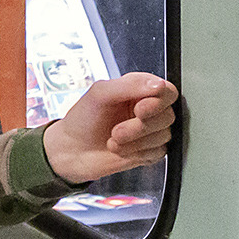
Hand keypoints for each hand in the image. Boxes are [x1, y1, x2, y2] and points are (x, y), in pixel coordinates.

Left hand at [41, 73, 178, 183]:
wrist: (71, 151)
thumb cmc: (82, 119)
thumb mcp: (100, 93)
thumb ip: (130, 85)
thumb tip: (159, 85)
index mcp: (138, 90)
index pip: (167, 92)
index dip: (158, 102)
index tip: (139, 109)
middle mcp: (147, 109)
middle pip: (167, 116)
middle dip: (140, 127)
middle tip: (117, 130)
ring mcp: (149, 131)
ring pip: (164, 136)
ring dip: (135, 141)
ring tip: (113, 139)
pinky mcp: (149, 151)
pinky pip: (159, 153)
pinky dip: (137, 153)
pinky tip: (120, 150)